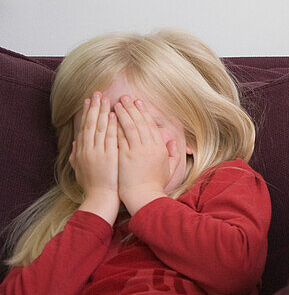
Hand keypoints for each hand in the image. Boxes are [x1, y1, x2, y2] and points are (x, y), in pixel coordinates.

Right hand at [69, 92, 119, 224]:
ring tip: (105, 99)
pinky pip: (111, 138)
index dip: (87, 113)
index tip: (89, 100)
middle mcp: (88, 150)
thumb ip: (76, 156)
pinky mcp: (109, 157)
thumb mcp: (80, 170)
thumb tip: (74, 144)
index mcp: (81, 152)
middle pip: (91, 124)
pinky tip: (114, 115)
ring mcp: (98, 153)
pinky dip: (112, 126)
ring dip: (102, 112)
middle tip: (97, 93)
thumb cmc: (92, 186)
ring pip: (100, 128)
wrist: (100, 199)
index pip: (84, 128)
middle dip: (94, 108)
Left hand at [115, 96, 179, 213]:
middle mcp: (149, 146)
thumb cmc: (155, 185)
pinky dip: (115, 126)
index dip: (143, 112)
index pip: (150, 125)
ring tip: (115, 103)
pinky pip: (120, 137)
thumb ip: (173, 154)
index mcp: (160, 147)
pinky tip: (110, 118)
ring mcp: (137, 150)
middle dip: (131, 108)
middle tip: (124, 97)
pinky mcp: (125, 156)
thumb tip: (171, 141)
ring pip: (129, 126)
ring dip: (122, 113)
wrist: (144, 197)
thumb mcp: (169, 169)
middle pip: (139, 122)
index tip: (138, 102)